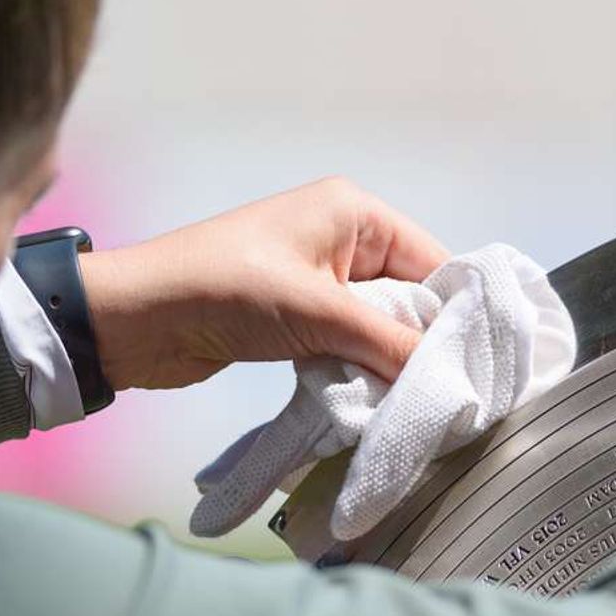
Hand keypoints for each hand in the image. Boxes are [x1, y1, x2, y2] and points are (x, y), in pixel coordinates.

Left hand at [76, 178, 450, 389]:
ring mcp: (320, 280)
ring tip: (415, 402)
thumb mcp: (317, 315)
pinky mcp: (299, 316)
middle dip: (424, 343)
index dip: (456, 315)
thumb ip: (388, 342)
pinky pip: (350, 343)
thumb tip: (448, 375)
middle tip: (450, 394)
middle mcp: (343, 239)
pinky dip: (361, 369)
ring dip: (390, 362)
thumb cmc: (222, 290)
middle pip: (412, 297)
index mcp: (353, 213)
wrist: (136, 320)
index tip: (480, 366)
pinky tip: (374, 400)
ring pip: (382, 326)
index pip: (434, 263)